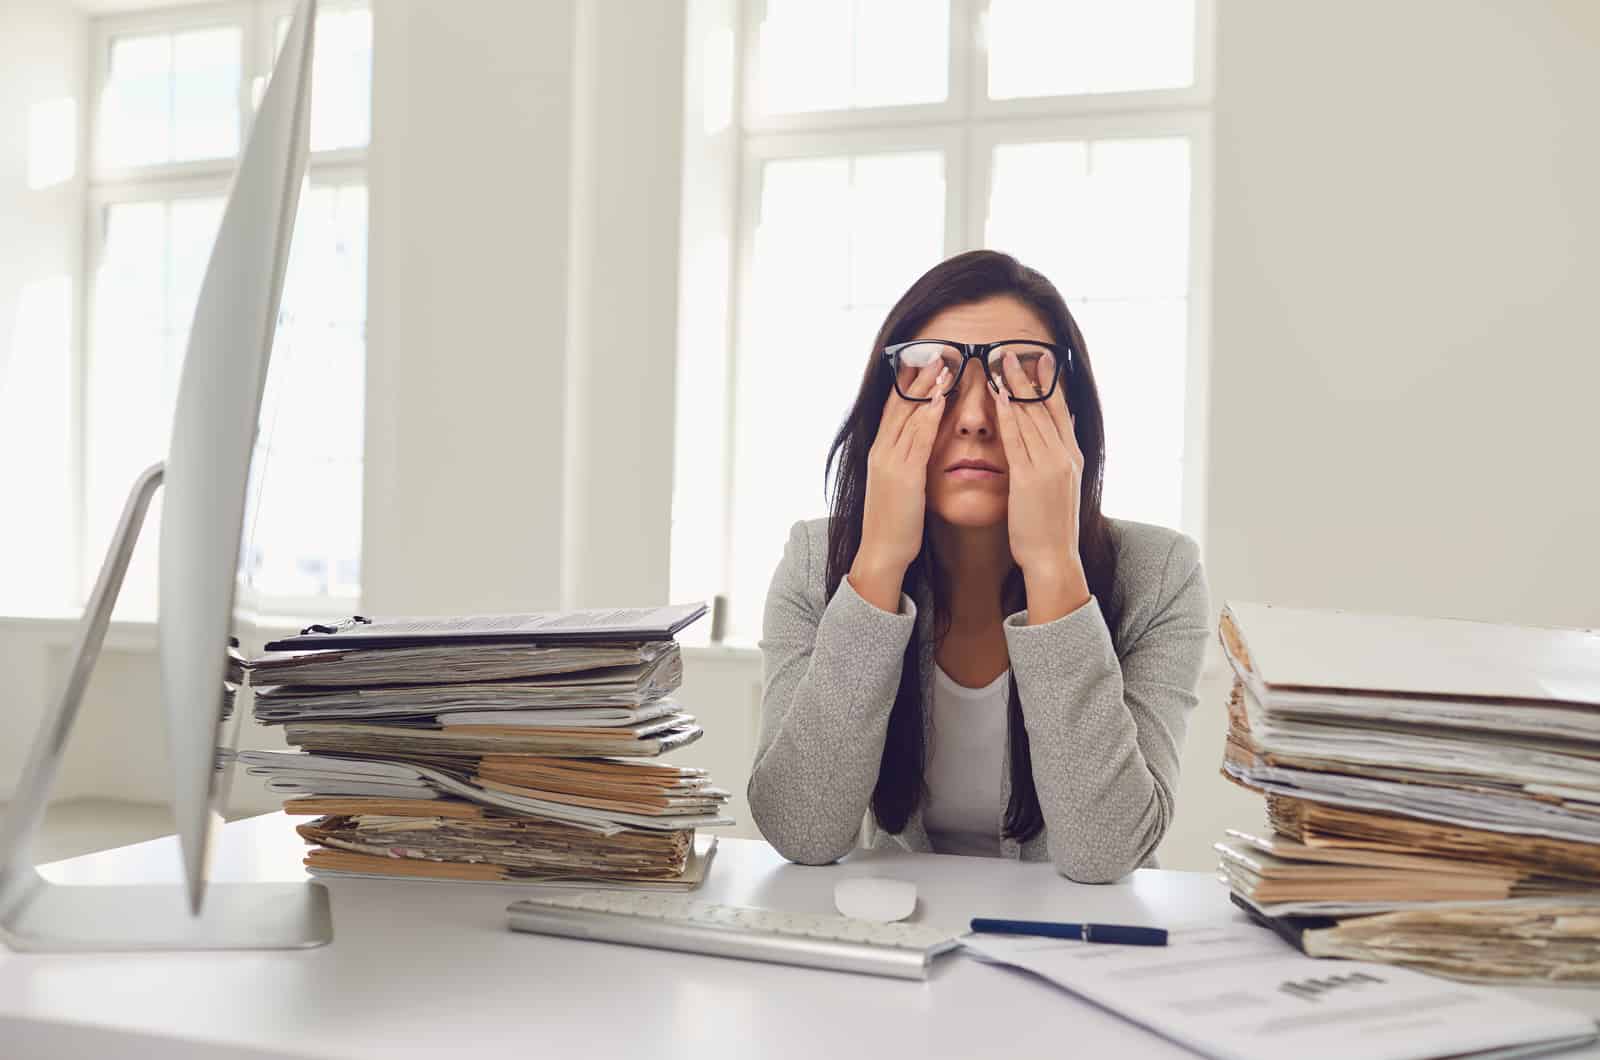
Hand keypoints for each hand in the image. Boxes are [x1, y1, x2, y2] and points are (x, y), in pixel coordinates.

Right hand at [849, 358, 948, 611]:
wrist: (882, 552)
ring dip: (926, 387)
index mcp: (881, 452)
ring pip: (908, 415)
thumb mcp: (900, 486)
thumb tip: (922, 447)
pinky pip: (917, 439)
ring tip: (943, 362)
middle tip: (935, 348)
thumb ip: (909, 462)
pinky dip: (928, 415)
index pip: (894, 407)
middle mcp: (882, 451)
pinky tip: (941, 397)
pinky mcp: (902, 476)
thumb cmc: (897, 523)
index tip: (925, 358)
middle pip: (899, 403)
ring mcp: (890, 462)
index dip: (909, 381)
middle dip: (917, 375)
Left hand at [992, 350, 1090, 621]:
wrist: (1054, 560)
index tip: (1039, 358)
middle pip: (1047, 406)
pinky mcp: (1031, 478)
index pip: (1060, 410)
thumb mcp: (1057, 488)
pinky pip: (1018, 439)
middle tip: (1015, 348)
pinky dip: (1009, 414)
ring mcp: (1050, 466)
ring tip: (1003, 360)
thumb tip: (1049, 440)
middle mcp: (1065, 456)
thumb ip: (1052, 462)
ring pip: (1032, 417)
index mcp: (1072, 457)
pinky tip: (998, 395)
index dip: (1048, 383)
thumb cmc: (1049, 529)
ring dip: (1016, 386)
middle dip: (1030, 375)